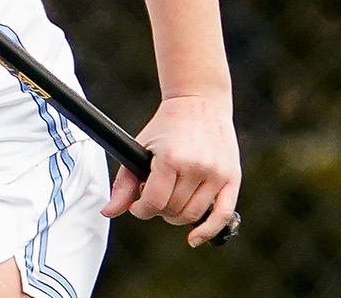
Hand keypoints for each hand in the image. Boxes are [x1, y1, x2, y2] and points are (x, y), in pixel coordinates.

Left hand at [102, 94, 240, 247]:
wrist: (199, 102)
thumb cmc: (166, 126)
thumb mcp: (140, 147)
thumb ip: (123, 183)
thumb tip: (108, 212)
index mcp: (171, 158)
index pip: (153, 202)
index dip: (141, 210)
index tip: (138, 205)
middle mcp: (197, 167)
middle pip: (172, 210)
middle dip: (158, 209)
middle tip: (155, 196)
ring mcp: (216, 173)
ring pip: (192, 215)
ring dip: (177, 216)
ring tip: (170, 201)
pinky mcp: (232, 178)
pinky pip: (223, 215)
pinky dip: (208, 231)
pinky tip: (194, 239)